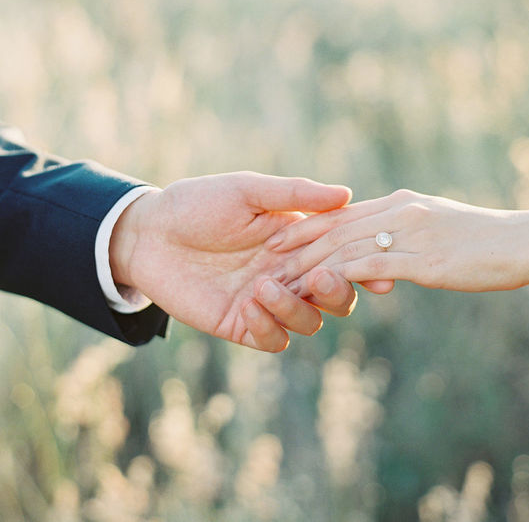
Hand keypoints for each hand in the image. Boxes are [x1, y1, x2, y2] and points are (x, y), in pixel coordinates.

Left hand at [109, 172, 359, 351]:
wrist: (149, 232)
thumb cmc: (199, 203)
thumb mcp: (248, 191)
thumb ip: (295, 195)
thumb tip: (346, 193)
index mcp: (299, 239)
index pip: (342, 254)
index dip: (363, 262)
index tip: (379, 268)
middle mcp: (290, 272)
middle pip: (336, 294)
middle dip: (339, 291)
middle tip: (322, 278)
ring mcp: (268, 300)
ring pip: (309, 320)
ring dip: (297, 308)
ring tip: (264, 286)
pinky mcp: (241, 323)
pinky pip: (272, 338)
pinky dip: (270, 326)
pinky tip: (250, 305)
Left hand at [268, 190, 528, 294]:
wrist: (525, 241)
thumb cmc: (487, 239)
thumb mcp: (441, 225)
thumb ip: (409, 229)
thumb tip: (388, 241)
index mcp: (401, 203)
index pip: (343, 213)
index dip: (308, 224)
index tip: (280, 237)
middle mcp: (399, 212)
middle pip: (336, 226)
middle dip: (298, 243)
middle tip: (265, 258)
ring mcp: (410, 233)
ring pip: (346, 245)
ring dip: (309, 263)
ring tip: (280, 278)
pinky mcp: (422, 259)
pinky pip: (371, 265)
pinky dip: (339, 275)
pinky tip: (317, 288)